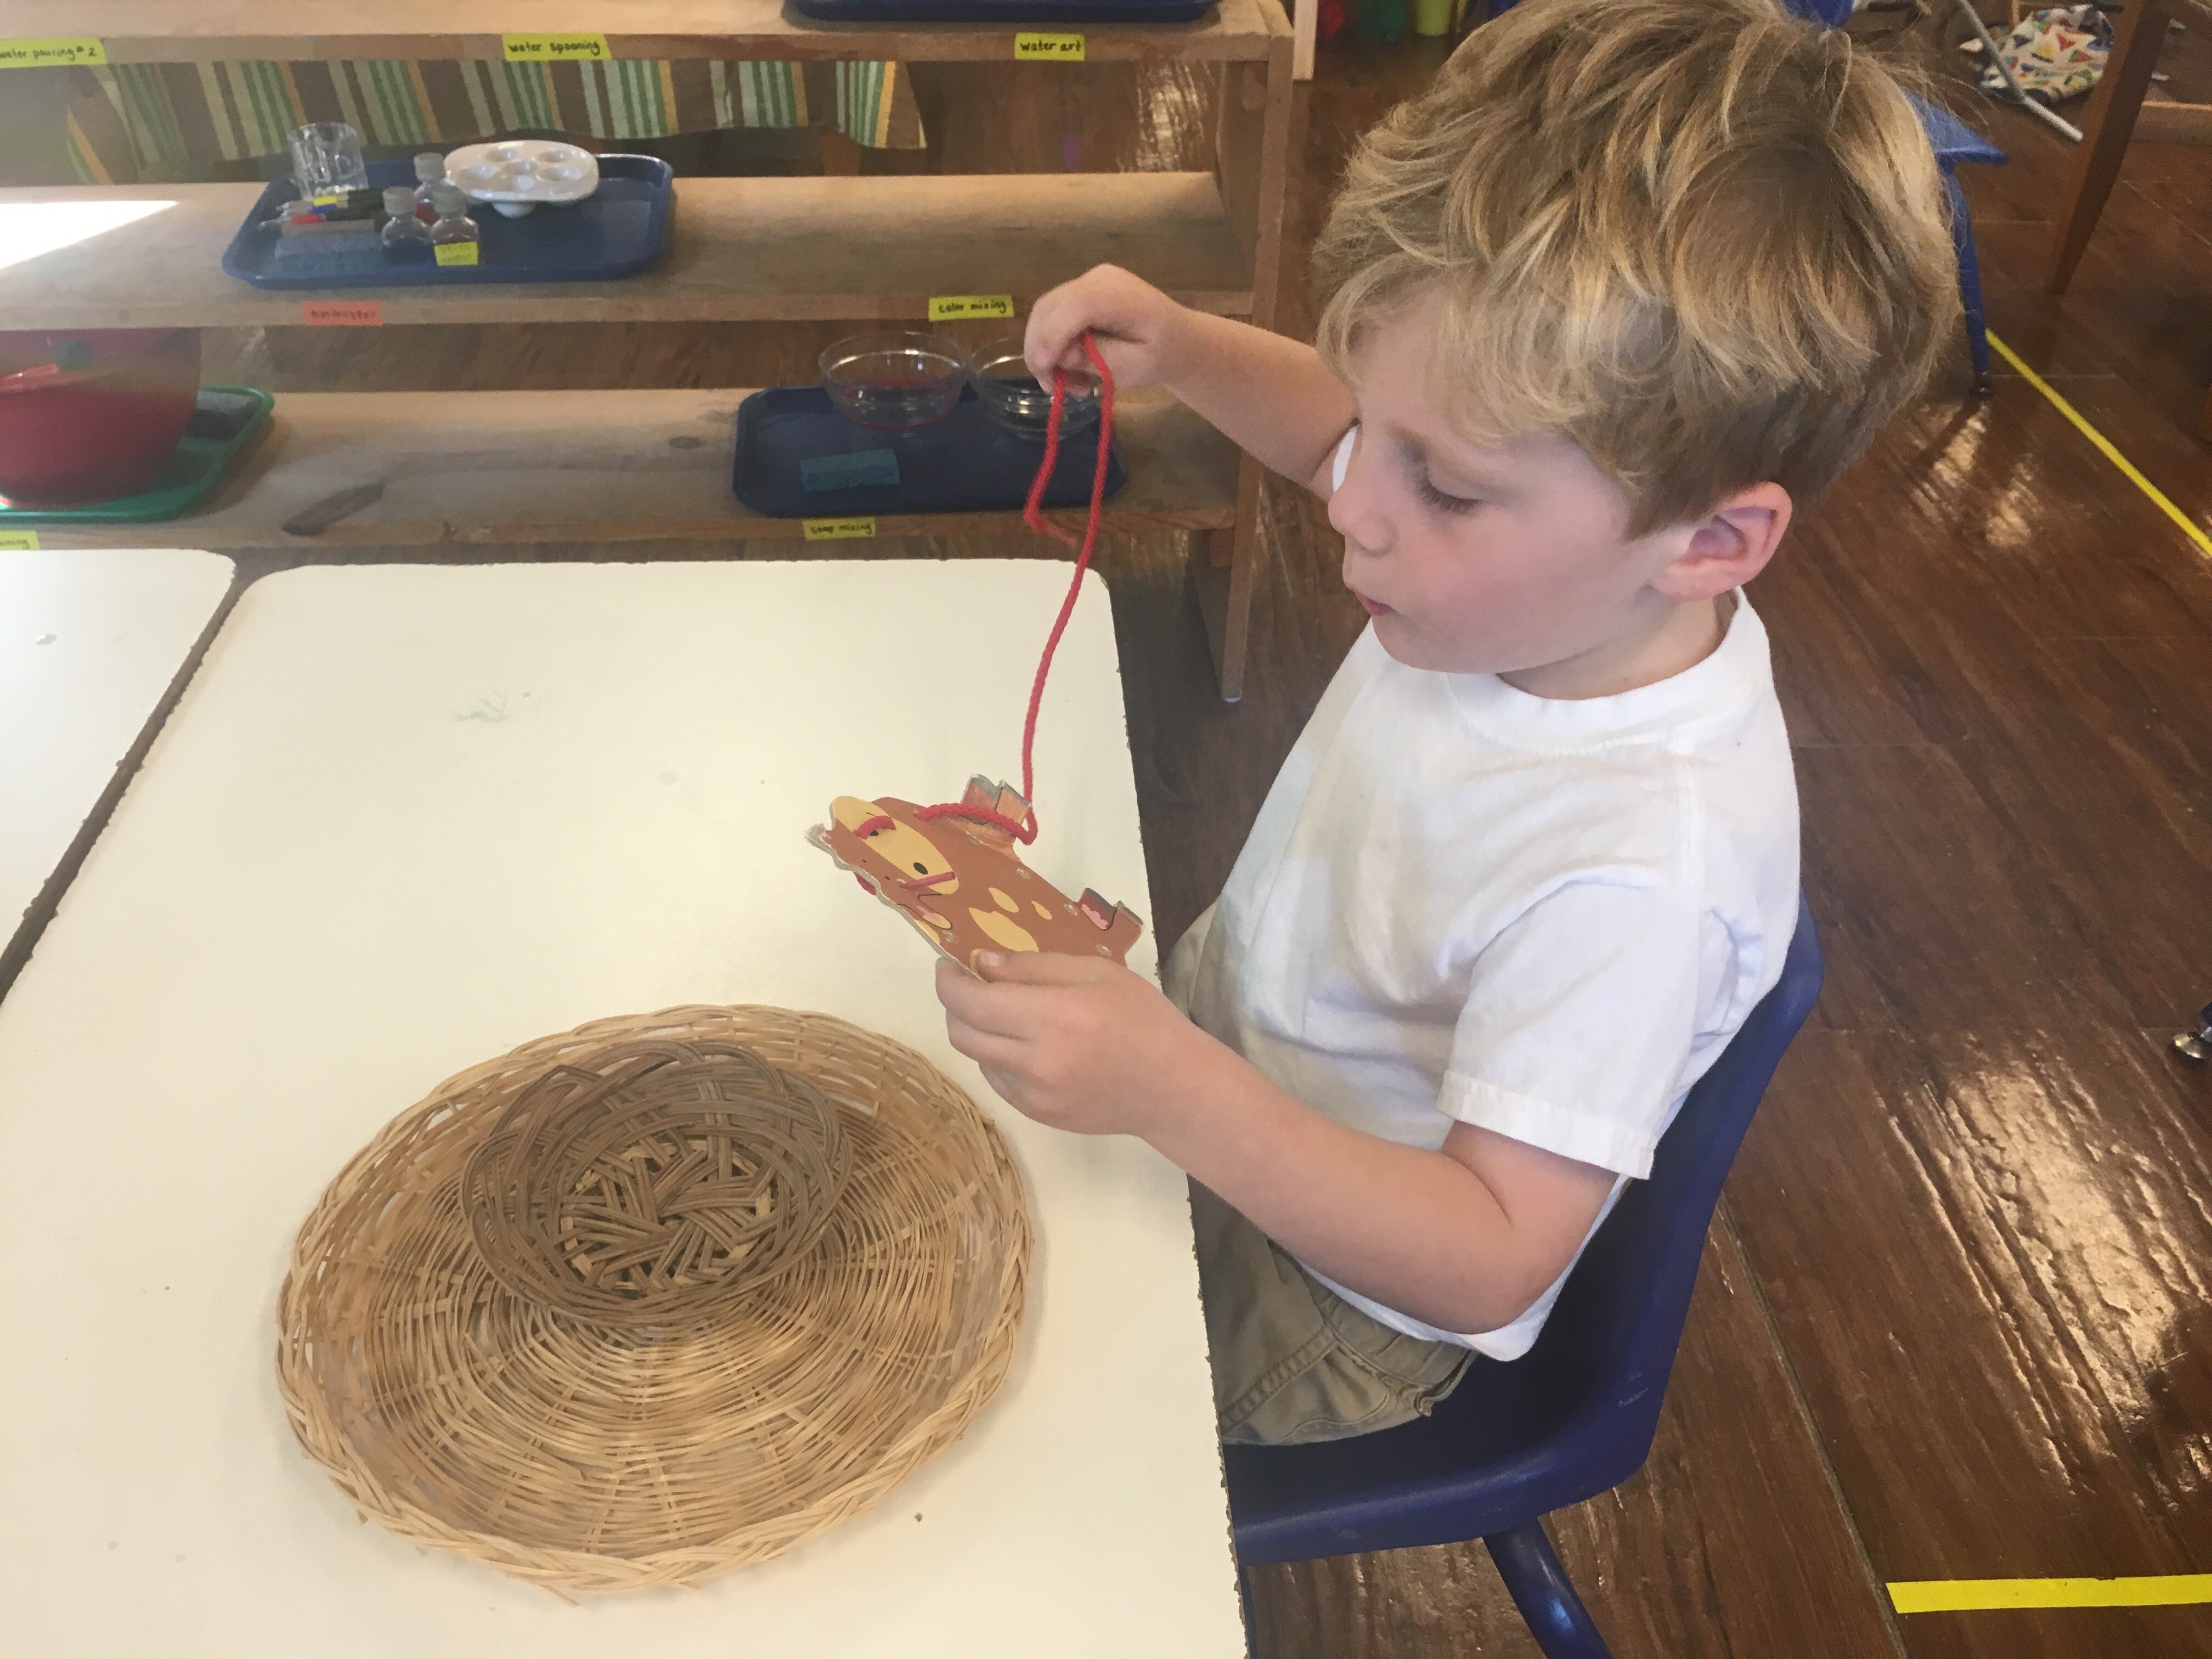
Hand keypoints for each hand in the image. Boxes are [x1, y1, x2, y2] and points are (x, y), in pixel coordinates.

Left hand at [934, 951, 1218, 1137]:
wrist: (1172, 1087)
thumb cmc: (1142, 1018)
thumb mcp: (1095, 972)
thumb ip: (1033, 967)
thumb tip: (982, 963)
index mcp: (1052, 1017)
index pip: (972, 1001)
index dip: (948, 981)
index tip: (948, 966)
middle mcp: (1034, 1061)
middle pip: (961, 1034)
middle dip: (955, 1005)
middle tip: (969, 985)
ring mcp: (1032, 1095)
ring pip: (977, 1058)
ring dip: (978, 1032)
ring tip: (1008, 1015)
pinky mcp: (1037, 1116)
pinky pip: (999, 1080)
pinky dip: (1000, 1058)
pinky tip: (1029, 1046)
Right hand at [1024, 264, 1191, 393]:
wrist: (1177, 338)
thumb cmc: (1162, 355)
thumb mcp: (1136, 367)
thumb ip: (1098, 358)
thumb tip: (1061, 354)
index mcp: (1119, 293)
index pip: (1076, 305)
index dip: (1053, 334)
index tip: (1045, 368)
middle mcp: (1096, 279)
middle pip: (1049, 308)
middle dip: (1041, 351)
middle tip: (1055, 387)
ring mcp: (1084, 283)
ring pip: (1043, 315)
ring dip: (1044, 353)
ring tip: (1068, 384)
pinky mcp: (1078, 294)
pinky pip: (1051, 318)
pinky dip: (1051, 347)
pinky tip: (1069, 369)